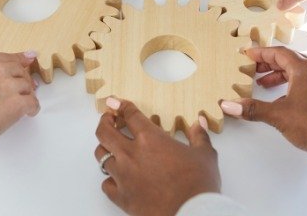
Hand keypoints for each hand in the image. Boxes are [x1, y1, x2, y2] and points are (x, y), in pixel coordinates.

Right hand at [0, 52, 40, 164]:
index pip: (6, 57)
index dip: (19, 59)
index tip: (28, 58)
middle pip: (18, 70)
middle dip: (24, 78)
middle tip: (28, 86)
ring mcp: (9, 85)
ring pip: (27, 86)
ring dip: (27, 94)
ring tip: (24, 103)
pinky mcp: (18, 102)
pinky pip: (32, 102)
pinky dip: (32, 108)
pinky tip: (29, 113)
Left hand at [94, 98, 219, 215]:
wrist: (191, 215)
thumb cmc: (198, 186)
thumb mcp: (205, 155)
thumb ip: (199, 136)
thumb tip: (199, 123)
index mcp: (150, 139)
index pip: (130, 115)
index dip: (121, 105)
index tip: (116, 102)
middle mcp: (132, 154)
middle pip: (104, 132)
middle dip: (104, 122)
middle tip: (108, 119)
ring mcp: (124, 176)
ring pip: (101, 156)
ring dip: (105, 149)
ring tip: (112, 147)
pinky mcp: (122, 197)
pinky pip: (106, 184)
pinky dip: (110, 179)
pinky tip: (117, 178)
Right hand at [220, 47, 306, 176]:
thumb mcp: (277, 115)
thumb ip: (252, 108)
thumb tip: (230, 104)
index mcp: (304, 68)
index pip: (278, 52)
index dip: (261, 53)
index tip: (248, 54)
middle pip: (289, 59)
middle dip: (269, 64)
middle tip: (253, 69)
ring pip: (299, 70)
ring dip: (280, 75)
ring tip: (264, 85)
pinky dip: (292, 84)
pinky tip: (283, 98)